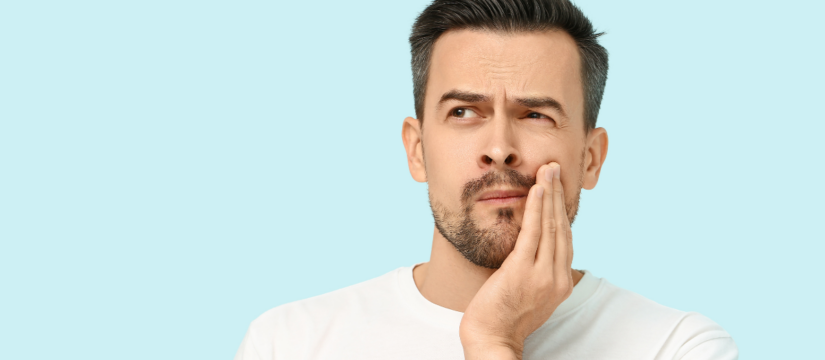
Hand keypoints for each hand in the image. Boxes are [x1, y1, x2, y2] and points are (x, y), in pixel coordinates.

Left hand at [459, 162, 574, 359]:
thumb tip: (533, 248)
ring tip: (547, 171)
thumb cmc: (504, 317)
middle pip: (562, 228)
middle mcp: (558, 278)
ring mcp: (543, 275)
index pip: (566, 238)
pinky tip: (536, 191)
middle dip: (558, 195)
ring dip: (549, 195)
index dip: (562, 210)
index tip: (557, 188)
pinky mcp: (523, 271)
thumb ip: (537, 271)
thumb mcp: (530, 292)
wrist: (493, 338)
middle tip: (555, 169)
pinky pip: (533, 233)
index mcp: (562, 283)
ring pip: (551, 226)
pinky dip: (536, 209)